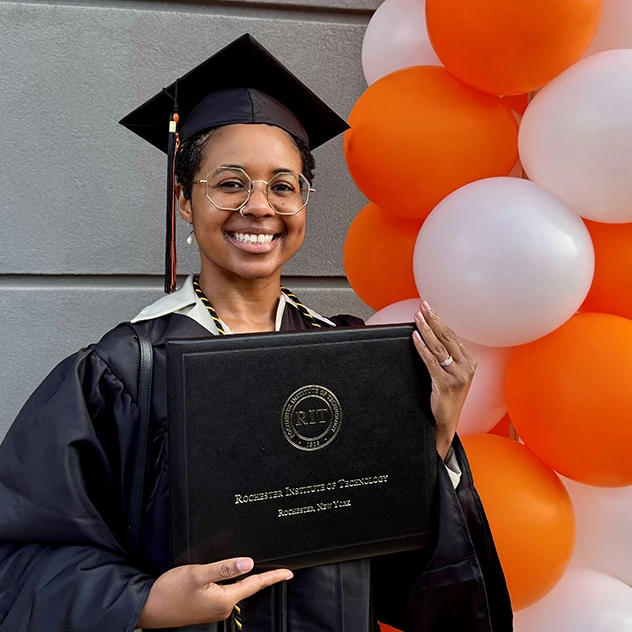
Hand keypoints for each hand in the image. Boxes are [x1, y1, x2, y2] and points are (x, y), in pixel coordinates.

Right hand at [137, 557, 292, 627]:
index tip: (289, 573)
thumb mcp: (198, 574)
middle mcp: (222, 607)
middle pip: (248, 586)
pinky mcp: (205, 607)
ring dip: (245, 578)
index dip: (273, 576)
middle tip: (277, 566)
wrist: (147, 607)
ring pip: (236, 588)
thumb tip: (248, 562)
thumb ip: (224, 568)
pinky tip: (231, 574)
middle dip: (262, 576)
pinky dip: (231, 581)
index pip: (255, 584)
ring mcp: (213, 608)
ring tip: (256, 566)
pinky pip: (225, 591)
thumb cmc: (169, 592)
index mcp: (224, 599)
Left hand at [412, 301, 475, 459]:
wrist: (447, 421)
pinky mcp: (445, 383)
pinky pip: (431, 361)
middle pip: (447, 337)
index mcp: (469, 362)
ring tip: (417, 317)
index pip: (452, 336)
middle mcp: (466, 366)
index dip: (439, 321)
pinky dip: (422, 347)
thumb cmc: (446, 396)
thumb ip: (445, 357)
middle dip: (433, 319)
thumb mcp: (451, 373)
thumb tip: (430, 335)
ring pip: (438, 347)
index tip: (429, 309)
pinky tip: (415, 337)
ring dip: (426, 330)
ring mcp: (457, 375)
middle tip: (423, 307)